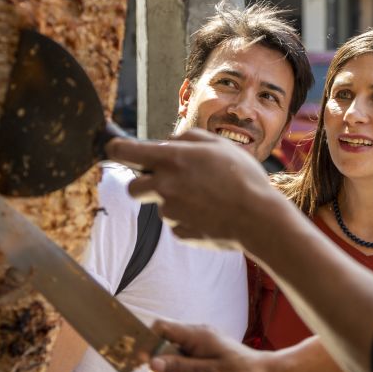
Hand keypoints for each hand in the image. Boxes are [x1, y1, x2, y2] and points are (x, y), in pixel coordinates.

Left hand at [106, 129, 287, 249]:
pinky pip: (177, 224)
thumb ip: (188, 138)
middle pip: (132, 188)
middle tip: (166, 181)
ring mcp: (170, 213)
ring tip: (207, 198)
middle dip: (143, 184)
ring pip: (160, 206)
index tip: (114, 150)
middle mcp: (164, 186)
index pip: (123, 152)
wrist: (258, 218)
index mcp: (171, 160)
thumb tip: (169, 142)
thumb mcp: (219, 144)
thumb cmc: (242, 177)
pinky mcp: (179, 233)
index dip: (114, 149)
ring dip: (175, 202)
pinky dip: (189, 219)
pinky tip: (211, 215)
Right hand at [149, 320, 276, 371]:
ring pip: (169, 365)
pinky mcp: (202, 363)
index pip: (160, 327)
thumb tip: (151, 363)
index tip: (145, 367)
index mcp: (195, 336)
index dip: (146, 343)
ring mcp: (198, 351)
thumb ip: (180, 369)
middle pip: (161, 351)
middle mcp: (194, 340)